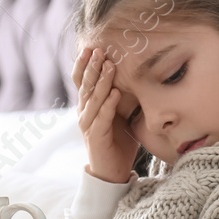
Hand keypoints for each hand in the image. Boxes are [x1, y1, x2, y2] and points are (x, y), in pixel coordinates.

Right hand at [73, 45, 137, 183]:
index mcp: (88, 105)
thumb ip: (123, 97)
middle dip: (91, 66)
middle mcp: (84, 112)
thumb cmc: (118, 141)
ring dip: (101, 81)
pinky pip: (102, 118)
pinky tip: (116, 93)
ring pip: (93, 98)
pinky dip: (109, 105)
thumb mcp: (122, 114)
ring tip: (108, 65)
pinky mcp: (96, 137)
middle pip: (85, 85)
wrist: (111, 171)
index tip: (90, 46)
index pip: (82, 80)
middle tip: (97, 49)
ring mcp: (87, 124)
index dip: (84, 64)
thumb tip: (136, 75)